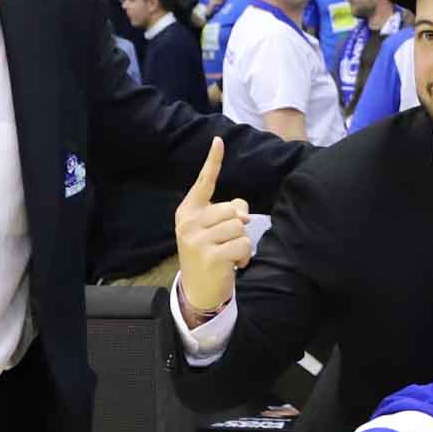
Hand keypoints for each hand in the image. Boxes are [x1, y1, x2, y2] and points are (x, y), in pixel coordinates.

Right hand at [173, 139, 249, 325]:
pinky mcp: (210, 256)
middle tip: (227, 243)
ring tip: (228, 255)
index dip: (213, 161)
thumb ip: (226, 214)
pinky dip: (244, 256)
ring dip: (242, 244)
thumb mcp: (212, 231)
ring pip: (240, 228)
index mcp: (188, 211)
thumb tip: (243, 216)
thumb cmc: (209, 254)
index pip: (203, 182)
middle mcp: (189, 222)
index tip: (219, 140)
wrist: (198, 291)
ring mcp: (197, 239)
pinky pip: (242, 245)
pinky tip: (232, 265)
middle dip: (238, 227)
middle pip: (232, 209)